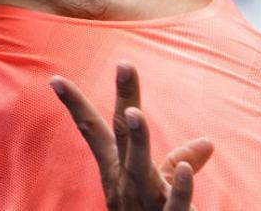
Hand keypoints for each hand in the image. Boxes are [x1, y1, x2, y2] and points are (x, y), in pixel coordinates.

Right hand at [49, 63, 213, 210]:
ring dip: (137, 139)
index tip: (55, 79)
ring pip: (138, 166)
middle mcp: (124, 182)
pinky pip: (174, 204)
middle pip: (121, 135)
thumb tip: (205, 143)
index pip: (94, 131)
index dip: (75, 105)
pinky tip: (184, 169)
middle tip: (125, 64)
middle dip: (124, 99)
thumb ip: (177, 165)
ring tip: (137, 113)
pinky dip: (178, 187)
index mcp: (117, 171)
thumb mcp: (158, 192)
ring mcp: (144, 202)